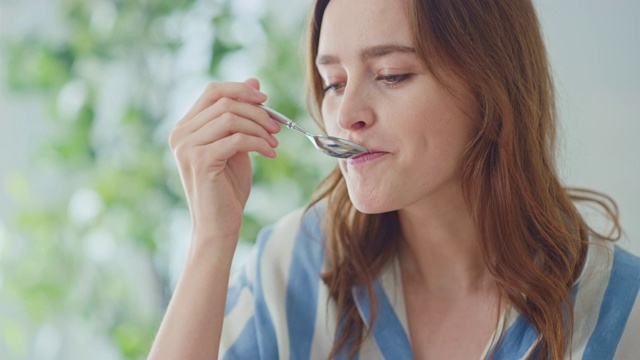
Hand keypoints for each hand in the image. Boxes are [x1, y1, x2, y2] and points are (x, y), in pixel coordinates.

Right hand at [169, 78, 279, 256]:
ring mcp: (187, 147)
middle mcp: (180, 134)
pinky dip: (259, 143)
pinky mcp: (200, 161)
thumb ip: (240, 116)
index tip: (266, 101)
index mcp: (186, 127)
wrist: (219, 225)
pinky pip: (236, 138)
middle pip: (224, 101)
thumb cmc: (227, 188)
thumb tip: (254, 82)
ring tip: (274, 143)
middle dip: (256, 111)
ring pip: (231, 117)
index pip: (213, 91)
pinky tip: (271, 154)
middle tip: (276, 128)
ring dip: (260, 127)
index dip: (241, 90)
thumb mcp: (236, 145)